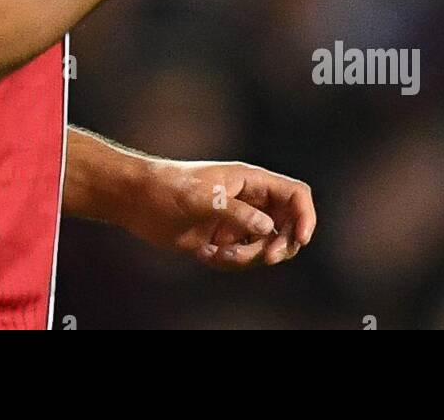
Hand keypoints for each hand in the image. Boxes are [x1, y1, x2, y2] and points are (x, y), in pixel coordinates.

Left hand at [120, 159, 315, 268]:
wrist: (138, 200)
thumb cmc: (169, 187)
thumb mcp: (203, 197)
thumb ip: (238, 212)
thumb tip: (268, 229)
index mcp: (250, 181)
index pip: (294, 194)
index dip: (305, 216)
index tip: (300, 240)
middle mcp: (250, 200)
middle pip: (287, 226)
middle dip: (279, 246)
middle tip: (263, 257)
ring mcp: (238, 220)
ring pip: (266, 246)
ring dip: (249, 257)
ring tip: (219, 254)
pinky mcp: (224, 238)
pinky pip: (244, 257)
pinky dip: (231, 262)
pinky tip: (205, 254)